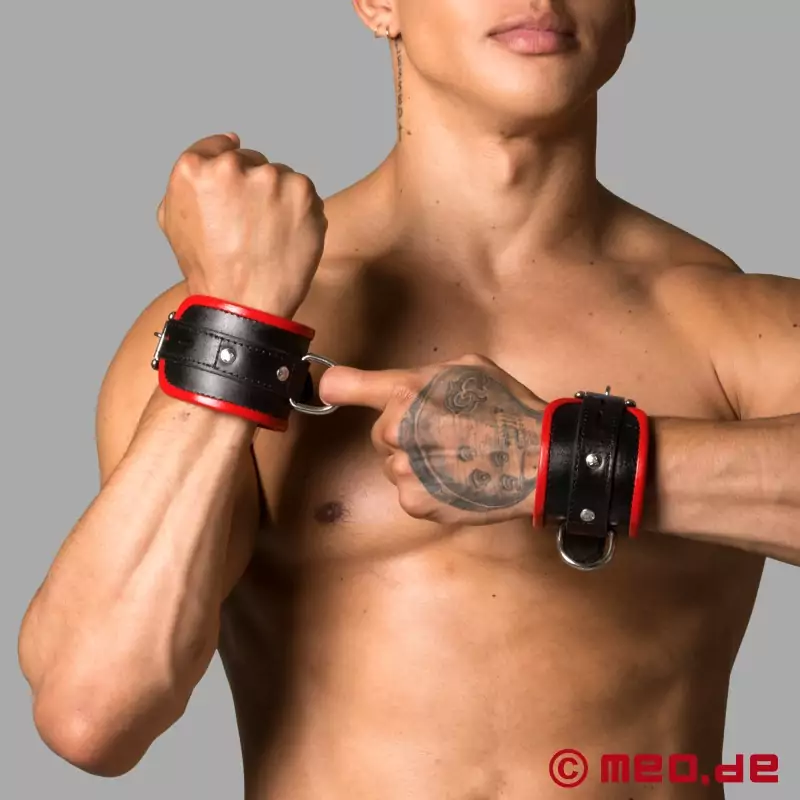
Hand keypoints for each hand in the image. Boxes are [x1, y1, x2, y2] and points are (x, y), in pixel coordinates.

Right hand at [157, 132, 326, 316]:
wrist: (244, 303)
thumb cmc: (210, 271)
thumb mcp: (173, 222)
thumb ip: (189, 184)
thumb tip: (214, 153)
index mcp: (193, 170)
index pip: (217, 147)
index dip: (228, 159)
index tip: (239, 175)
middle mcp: (230, 167)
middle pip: (251, 161)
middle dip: (253, 187)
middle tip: (251, 224)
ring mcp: (269, 177)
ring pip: (279, 177)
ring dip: (279, 198)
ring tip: (270, 235)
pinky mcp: (301, 191)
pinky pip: (303, 193)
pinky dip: (301, 211)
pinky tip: (288, 236)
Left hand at [319, 354, 545, 525]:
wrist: (540, 459)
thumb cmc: (508, 409)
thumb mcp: (469, 369)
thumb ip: (424, 375)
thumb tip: (396, 386)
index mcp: (407, 391)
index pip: (345, 386)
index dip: (336, 387)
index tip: (326, 389)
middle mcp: (397, 429)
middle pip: (380, 431)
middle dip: (405, 432)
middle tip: (445, 433)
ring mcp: (404, 469)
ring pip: (393, 463)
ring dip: (415, 461)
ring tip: (455, 458)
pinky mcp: (415, 502)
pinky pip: (408, 490)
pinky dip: (426, 488)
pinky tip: (455, 479)